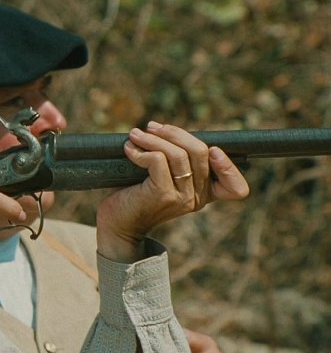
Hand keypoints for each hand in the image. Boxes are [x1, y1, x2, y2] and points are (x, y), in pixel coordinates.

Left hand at [96, 121, 249, 261]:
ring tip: (135, 135)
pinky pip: (158, 159)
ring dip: (153, 138)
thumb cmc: (137, 197)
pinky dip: (142, 149)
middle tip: (152, 127)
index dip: (229, 166)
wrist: (117, 225)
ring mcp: (181, 197)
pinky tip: (129, 149)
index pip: (235, 188)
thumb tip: (168, 129)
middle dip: (174, 133)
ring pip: (177, 153)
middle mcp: (197, 198)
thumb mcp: (163, 179)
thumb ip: (176, 162)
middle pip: (200, 152)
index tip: (213, 149)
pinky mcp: (162, 194)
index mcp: (204, 195)